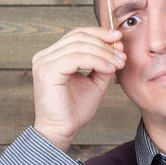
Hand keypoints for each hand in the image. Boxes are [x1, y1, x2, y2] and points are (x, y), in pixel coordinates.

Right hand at [31, 27, 125, 150]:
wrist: (61, 131)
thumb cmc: (74, 110)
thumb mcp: (94, 82)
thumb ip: (103, 63)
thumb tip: (117, 46)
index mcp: (53, 55)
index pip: (77, 34)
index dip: (99, 33)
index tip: (118, 37)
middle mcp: (45, 56)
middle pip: (78, 37)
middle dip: (104, 43)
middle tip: (121, 55)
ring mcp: (44, 62)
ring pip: (79, 46)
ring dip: (103, 53)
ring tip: (118, 64)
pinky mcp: (47, 71)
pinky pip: (76, 58)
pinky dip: (96, 61)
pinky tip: (109, 69)